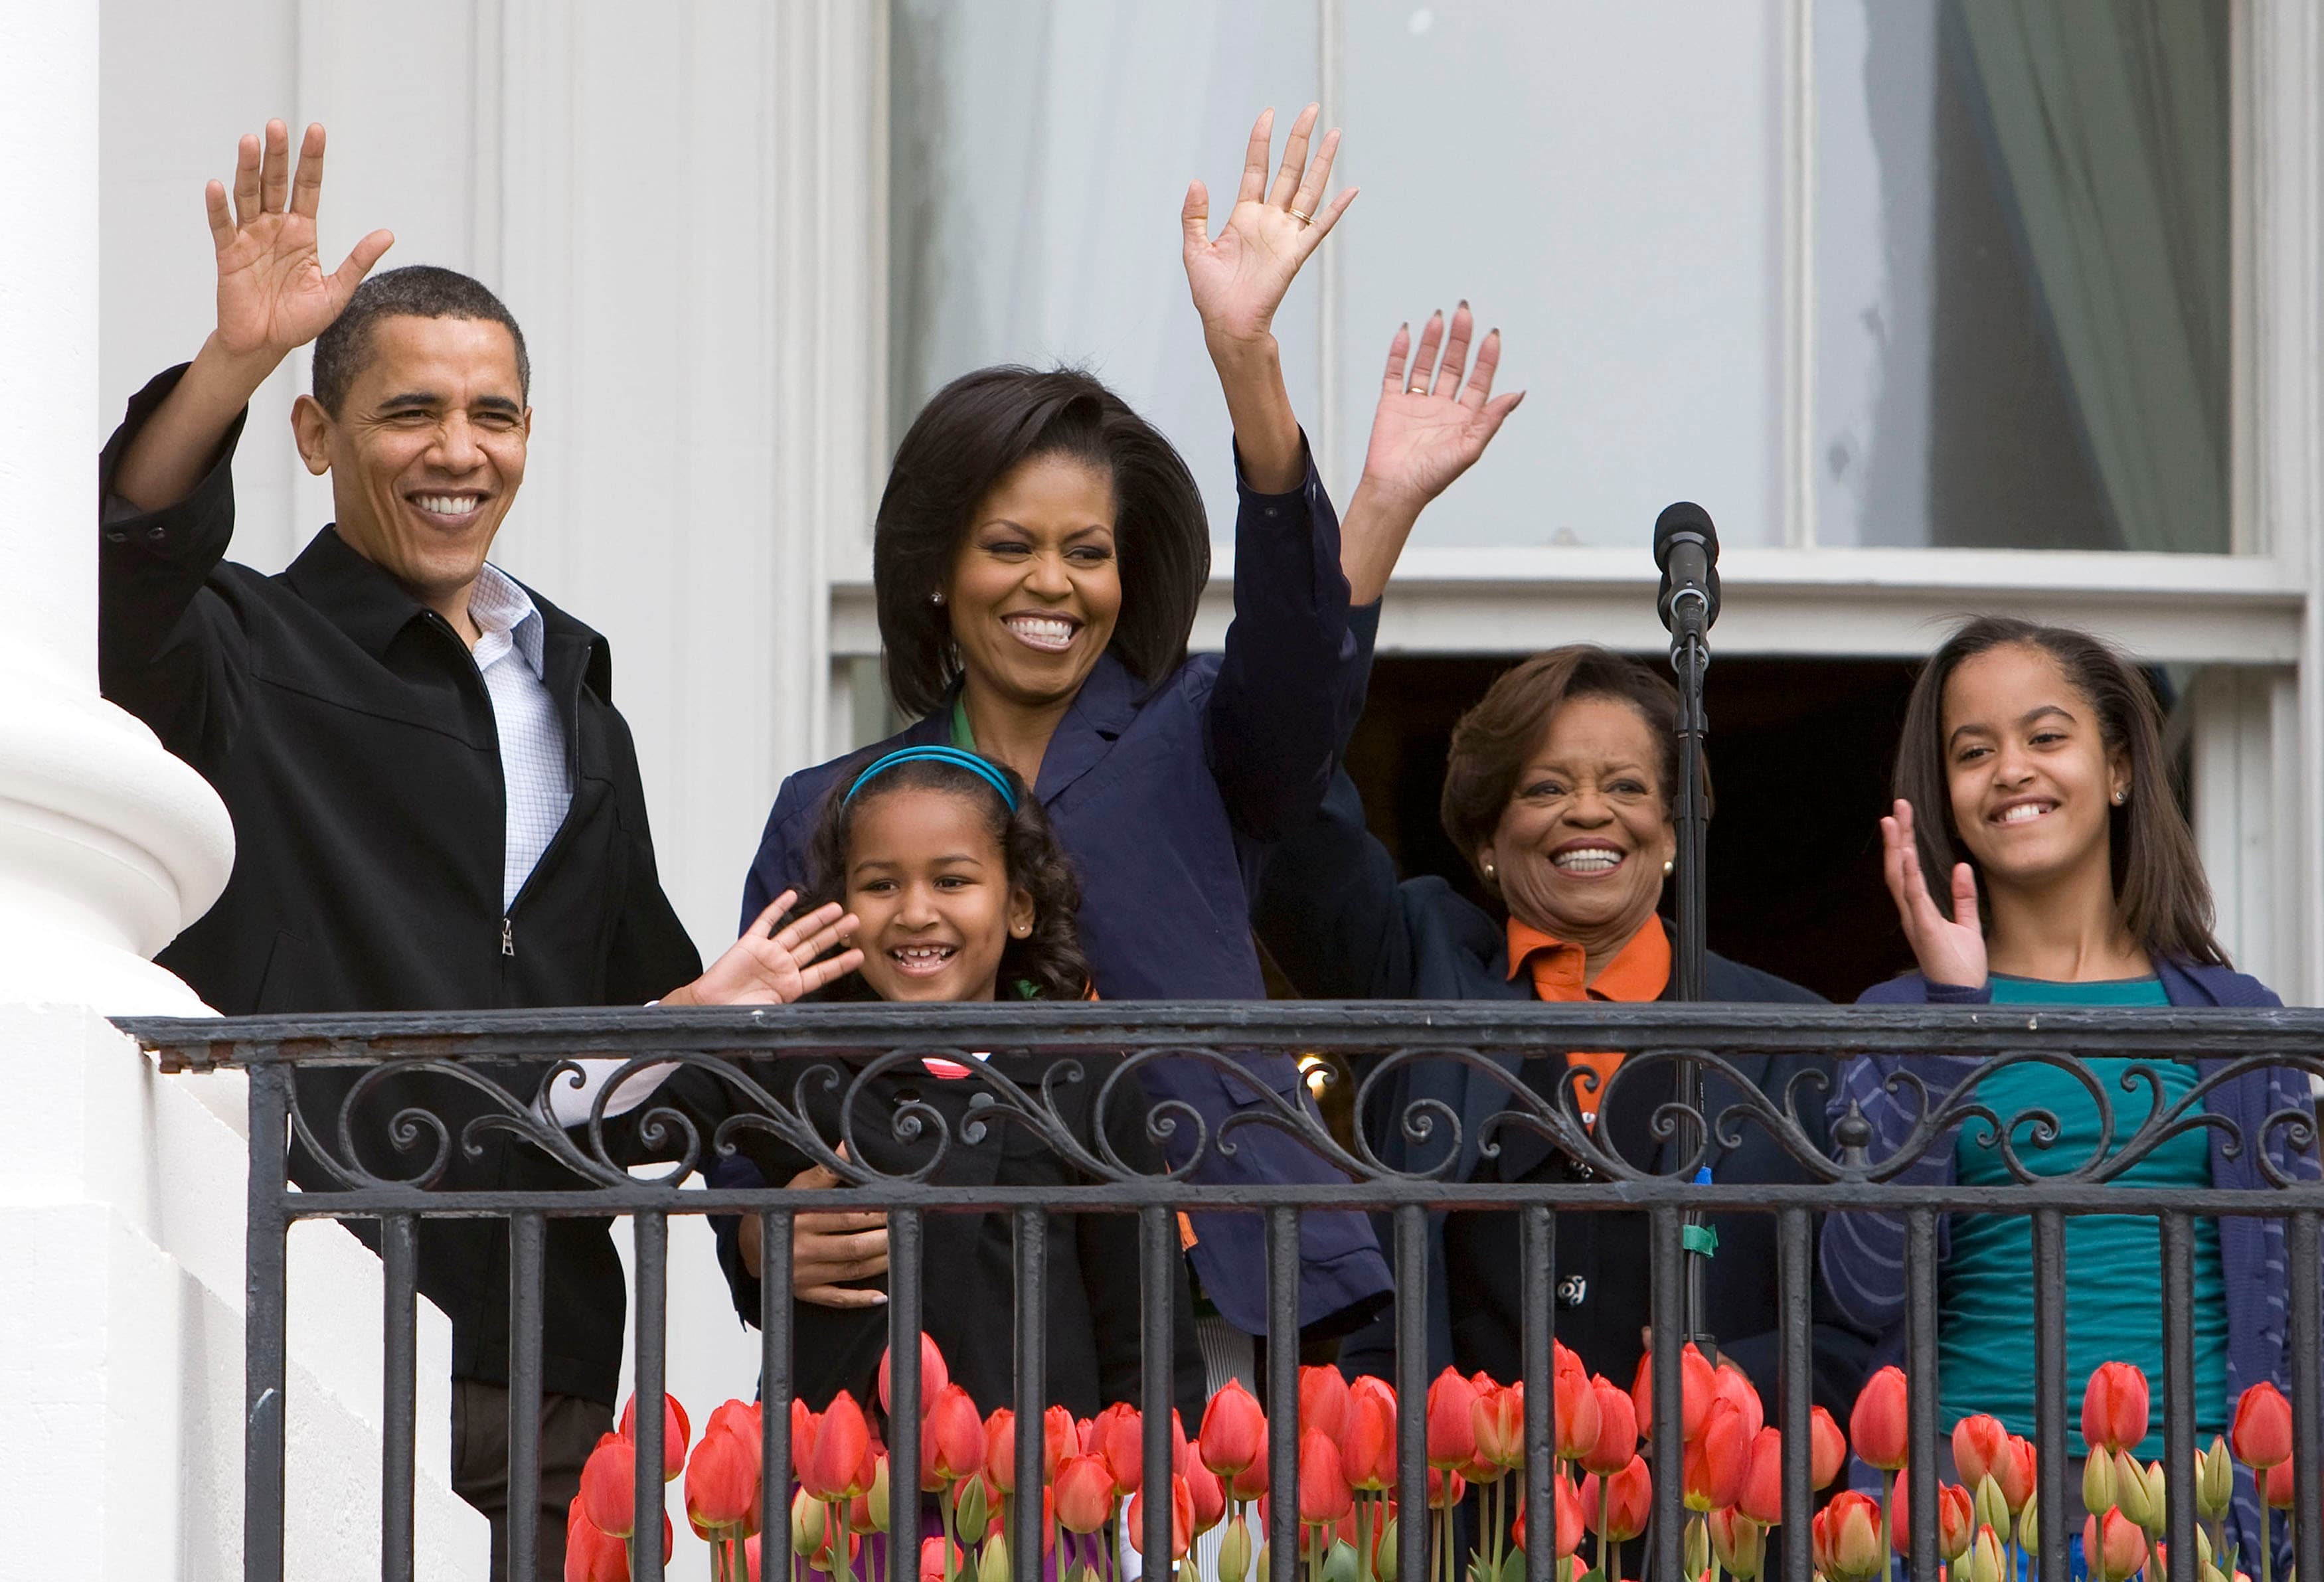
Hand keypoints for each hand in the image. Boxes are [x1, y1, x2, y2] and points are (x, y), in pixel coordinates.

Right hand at [205, 120, 393, 369]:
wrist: (267, 344)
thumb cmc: (300, 319)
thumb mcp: (337, 290)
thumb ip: (358, 261)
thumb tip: (387, 234)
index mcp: (302, 232)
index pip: (307, 187)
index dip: (311, 160)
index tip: (316, 130)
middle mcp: (275, 227)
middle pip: (275, 183)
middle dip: (277, 155)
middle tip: (278, 125)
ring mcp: (250, 238)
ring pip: (247, 195)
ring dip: (247, 169)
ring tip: (250, 141)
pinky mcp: (229, 254)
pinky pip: (223, 227)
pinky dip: (218, 207)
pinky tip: (217, 186)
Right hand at [660, 892, 861, 1006]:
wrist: (706, 1009)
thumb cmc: (733, 1016)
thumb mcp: (768, 1018)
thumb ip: (788, 1016)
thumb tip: (809, 1026)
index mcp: (790, 987)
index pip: (821, 972)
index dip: (840, 964)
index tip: (859, 955)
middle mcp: (782, 967)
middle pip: (814, 946)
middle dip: (835, 934)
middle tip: (856, 922)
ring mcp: (768, 953)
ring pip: (797, 931)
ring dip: (816, 919)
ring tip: (836, 909)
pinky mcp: (750, 943)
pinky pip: (766, 921)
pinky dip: (778, 907)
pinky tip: (792, 895)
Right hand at [738, 1150, 890, 1308]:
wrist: (749, 1244)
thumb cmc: (780, 1210)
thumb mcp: (798, 1187)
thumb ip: (826, 1170)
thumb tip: (845, 1146)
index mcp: (804, 1219)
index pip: (848, 1217)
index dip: (876, 1212)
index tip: (896, 1205)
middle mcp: (804, 1249)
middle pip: (853, 1246)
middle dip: (884, 1238)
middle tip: (905, 1227)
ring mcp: (805, 1274)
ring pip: (852, 1271)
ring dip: (881, 1262)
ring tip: (901, 1249)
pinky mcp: (806, 1293)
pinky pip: (836, 1299)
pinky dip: (859, 1299)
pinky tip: (881, 1295)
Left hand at [1181, 105, 1353, 353]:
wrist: (1228, 324)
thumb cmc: (1212, 294)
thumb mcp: (1194, 249)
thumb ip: (1194, 215)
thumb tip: (1196, 181)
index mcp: (1244, 215)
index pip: (1256, 168)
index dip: (1262, 140)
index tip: (1269, 114)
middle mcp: (1269, 220)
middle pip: (1288, 169)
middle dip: (1299, 139)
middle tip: (1311, 108)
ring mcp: (1285, 235)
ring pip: (1308, 189)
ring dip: (1322, 162)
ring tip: (1335, 134)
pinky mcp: (1296, 254)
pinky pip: (1320, 227)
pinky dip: (1336, 210)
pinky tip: (1351, 190)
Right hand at [1341, 307, 1525, 602]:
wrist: (1395, 489)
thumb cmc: (1432, 476)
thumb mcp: (1470, 448)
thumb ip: (1492, 419)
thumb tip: (1518, 394)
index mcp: (1464, 418)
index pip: (1479, 380)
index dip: (1486, 358)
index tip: (1492, 335)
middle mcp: (1442, 407)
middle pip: (1453, 364)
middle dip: (1460, 339)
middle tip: (1464, 312)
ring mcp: (1416, 403)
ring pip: (1426, 364)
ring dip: (1433, 341)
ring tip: (1439, 317)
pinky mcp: (1391, 403)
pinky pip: (1396, 372)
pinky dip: (1400, 352)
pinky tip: (1407, 333)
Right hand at [1881, 799, 1986, 987]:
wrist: (1963, 995)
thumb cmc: (1963, 966)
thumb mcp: (1967, 925)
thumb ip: (1963, 896)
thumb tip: (1962, 866)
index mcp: (1919, 910)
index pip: (1907, 870)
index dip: (1903, 843)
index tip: (1901, 817)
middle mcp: (1911, 912)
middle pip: (1898, 867)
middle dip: (1897, 836)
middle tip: (1897, 806)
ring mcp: (1915, 919)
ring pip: (1899, 877)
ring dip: (1896, 847)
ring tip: (1894, 820)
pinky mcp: (1923, 928)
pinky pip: (1914, 897)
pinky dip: (1908, 875)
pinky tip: (1904, 854)